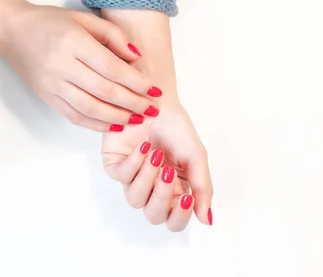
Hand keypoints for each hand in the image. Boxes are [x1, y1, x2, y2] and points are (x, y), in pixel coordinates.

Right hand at [0, 2, 162, 130]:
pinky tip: (113, 124)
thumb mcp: (83, 18)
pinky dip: (96, 124)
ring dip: (117, 118)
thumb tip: (137, 58)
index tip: (154, 89)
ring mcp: (52, 85)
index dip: (136, 82)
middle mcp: (62, 66)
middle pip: (105, 91)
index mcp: (73, 42)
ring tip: (136, 119)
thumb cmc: (50, 21)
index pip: (112, 68)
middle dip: (133, 103)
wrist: (12, 31)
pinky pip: (74, 116)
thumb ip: (113, 36)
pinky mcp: (46, 97)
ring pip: (90, 109)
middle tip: (152, 109)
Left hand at [99, 8, 212, 230]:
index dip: (180, 217)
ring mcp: (132, 178)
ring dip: (148, 177)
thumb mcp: (196, 156)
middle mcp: (152, 188)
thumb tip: (208, 220)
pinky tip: (143, 146)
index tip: (187, 198)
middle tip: (168, 172)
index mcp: (175, 189)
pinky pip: (121, 176)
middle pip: (153, 215)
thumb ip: (203, 188)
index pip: (175, 221)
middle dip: (162, 196)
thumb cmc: (176, 126)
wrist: (156, 101)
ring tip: (156, 154)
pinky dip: (134, 162)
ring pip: (135, 199)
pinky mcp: (114, 165)